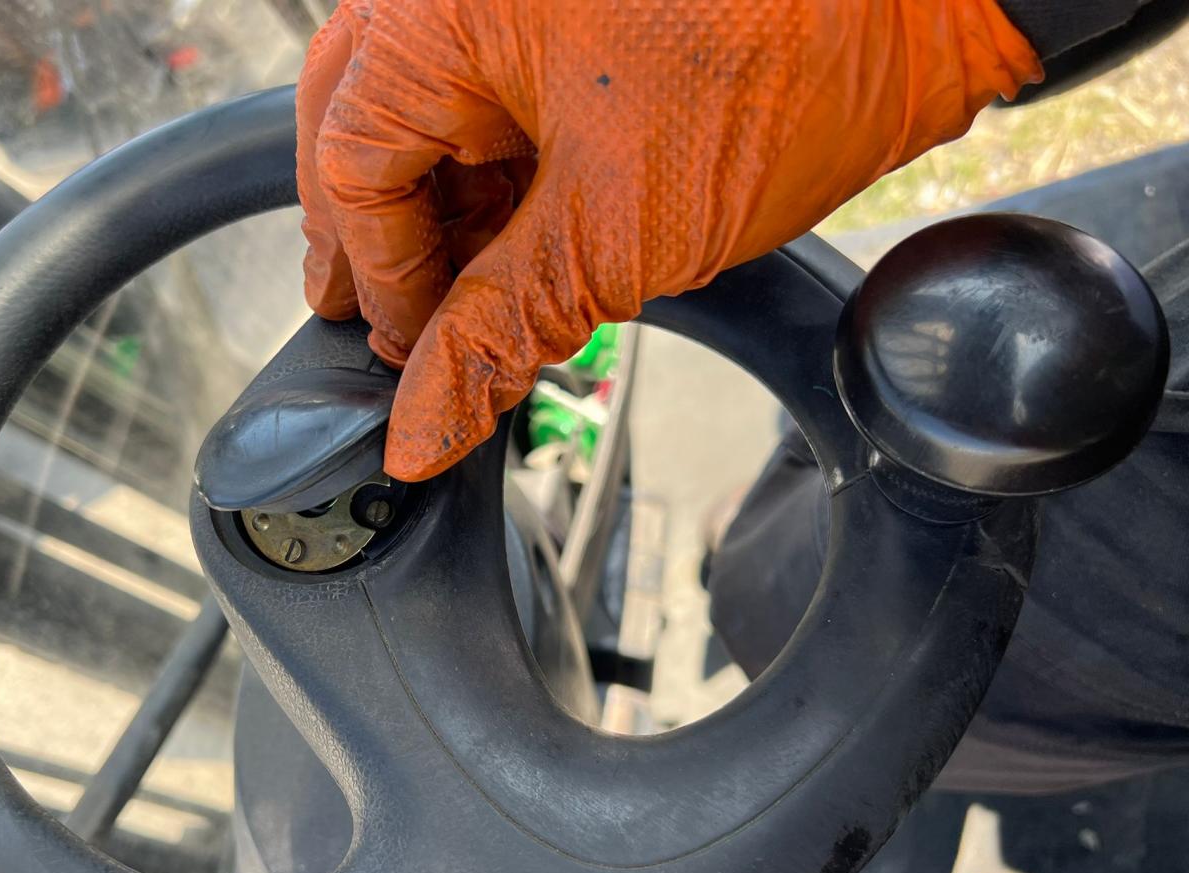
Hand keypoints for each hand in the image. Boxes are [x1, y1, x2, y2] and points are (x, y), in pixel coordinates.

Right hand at [296, 0, 1039, 480]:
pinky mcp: (563, 19)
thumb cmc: (790, 69)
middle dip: (381, 241)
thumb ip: (498, 331)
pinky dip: (491, 183)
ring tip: (458, 308)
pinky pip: (488, 100)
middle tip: (394, 332)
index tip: (408, 355)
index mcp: (446, 7)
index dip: (377, 275)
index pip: (351, 157)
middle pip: (363, 125)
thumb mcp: (617, 232)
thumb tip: (419, 429)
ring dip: (436, 219)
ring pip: (424, 116)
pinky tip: (504, 253)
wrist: (922, 5)